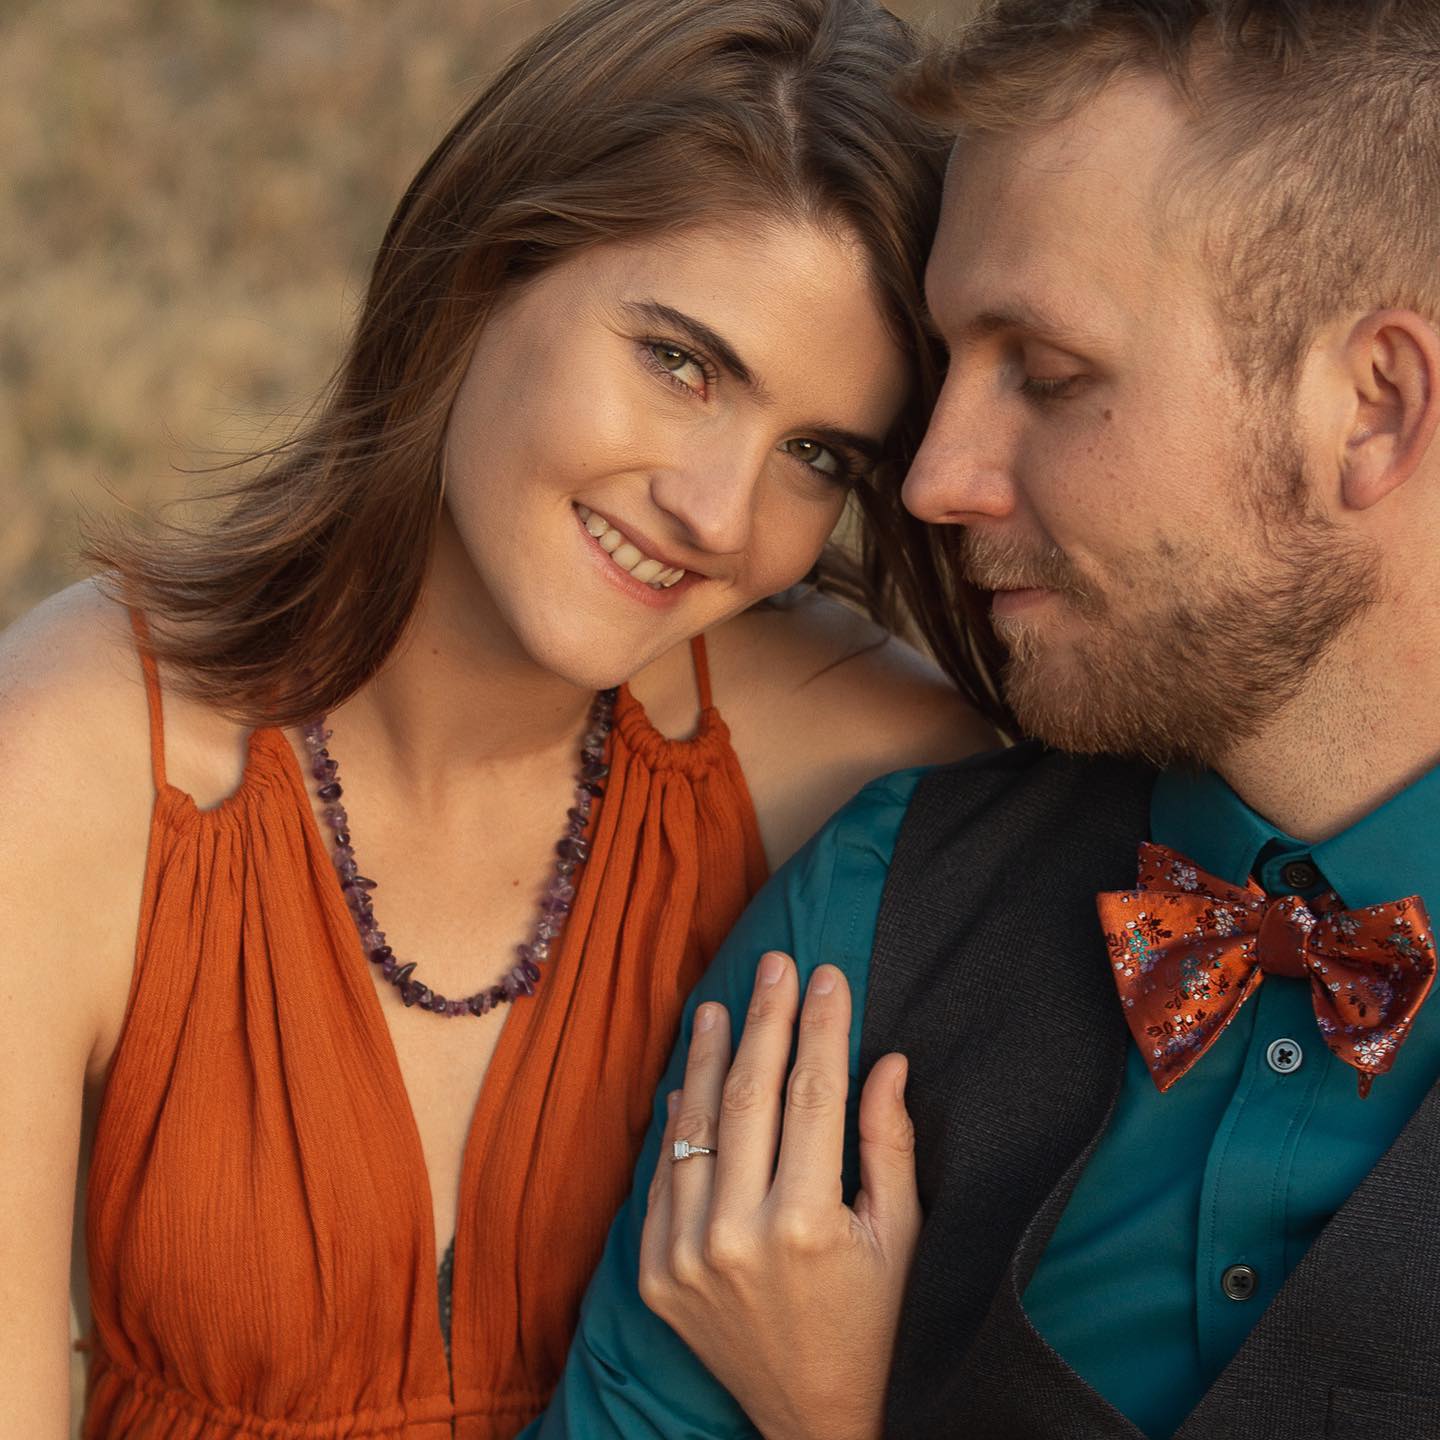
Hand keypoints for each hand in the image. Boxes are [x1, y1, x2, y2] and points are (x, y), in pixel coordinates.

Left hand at [638, 952, 919, 1439]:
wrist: (818, 1422)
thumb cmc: (879, 1327)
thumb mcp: (903, 1240)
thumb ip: (890, 1146)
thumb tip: (886, 1059)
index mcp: (806, 1224)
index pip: (812, 1094)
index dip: (822, 1027)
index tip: (828, 975)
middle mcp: (735, 1235)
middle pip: (749, 1096)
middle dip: (765, 1020)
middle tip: (775, 965)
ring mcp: (685, 1257)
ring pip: (695, 1129)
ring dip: (708, 1060)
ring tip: (718, 1006)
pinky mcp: (657, 1275)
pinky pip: (663, 1179)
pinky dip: (677, 1127)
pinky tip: (689, 1083)